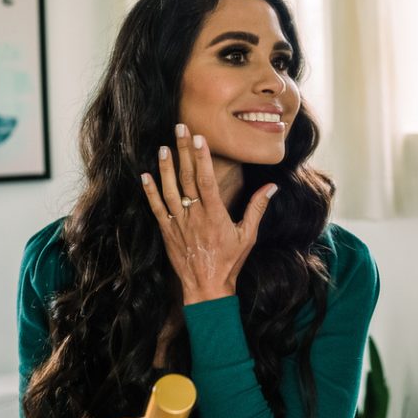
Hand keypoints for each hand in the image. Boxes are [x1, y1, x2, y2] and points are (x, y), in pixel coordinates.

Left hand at [141, 124, 277, 302]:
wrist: (207, 288)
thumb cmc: (230, 262)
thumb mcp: (249, 235)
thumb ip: (257, 208)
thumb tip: (272, 186)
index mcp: (215, 214)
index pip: (206, 180)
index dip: (201, 157)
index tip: (198, 137)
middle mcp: (194, 216)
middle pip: (186, 178)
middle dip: (183, 151)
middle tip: (179, 128)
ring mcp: (179, 223)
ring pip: (169, 190)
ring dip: (165, 167)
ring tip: (163, 147)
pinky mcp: (167, 232)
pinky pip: (156, 209)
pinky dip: (150, 192)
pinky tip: (145, 176)